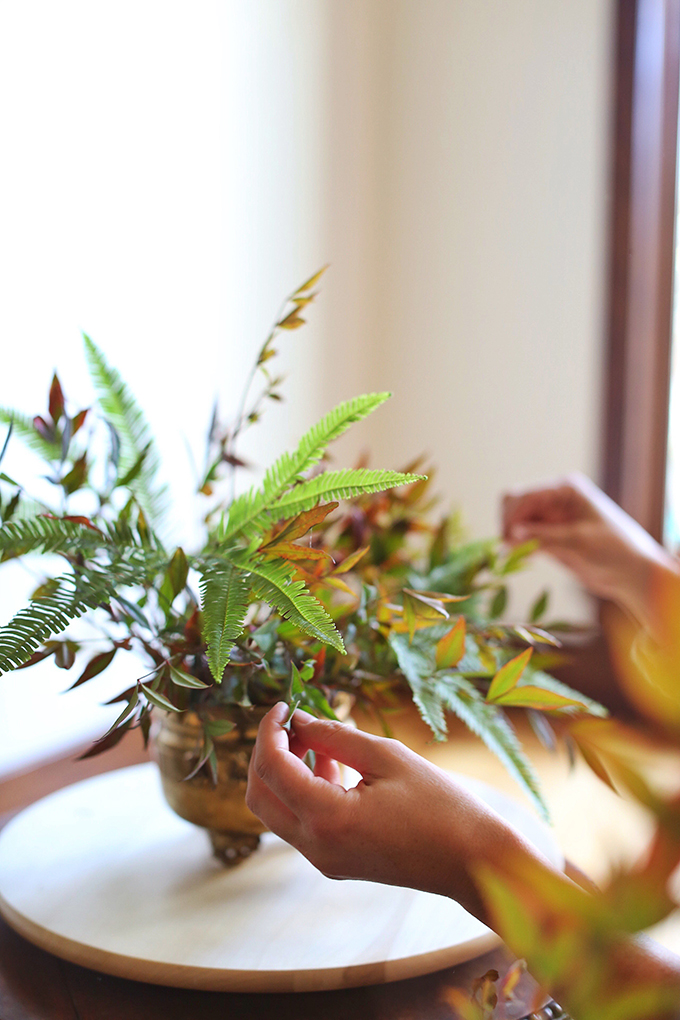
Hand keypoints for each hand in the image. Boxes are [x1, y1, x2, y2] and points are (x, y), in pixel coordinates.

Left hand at [246, 704, 554, 924]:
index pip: (273, 768)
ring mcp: (323, 860)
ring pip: (276, 811)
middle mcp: (316, 846)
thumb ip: (335, 736)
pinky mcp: (335, 862)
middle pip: (259, 795)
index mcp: (327, 819)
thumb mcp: (387, 757)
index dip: (270, 731)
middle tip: (290, 721)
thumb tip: (298, 721)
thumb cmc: (440, 805)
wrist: (473, 861)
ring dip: (284, 772)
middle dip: (266, 753)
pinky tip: (332, 767)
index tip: (284, 705)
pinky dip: (302, 791)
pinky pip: (300, 824)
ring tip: (317, 739)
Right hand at [501, 472, 678, 625]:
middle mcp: (555, 499)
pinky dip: (518, 547)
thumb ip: (543, 537)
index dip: (512, 517)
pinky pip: (524, 537)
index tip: (508, 541)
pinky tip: (522, 558)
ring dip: (511, 537)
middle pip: (515, 504)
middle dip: (509, 525)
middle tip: (509, 550)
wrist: (632, 573)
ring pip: (516, 521)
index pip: (525, 496)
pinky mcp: (550, 537)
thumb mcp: (578, 542)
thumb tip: (509, 536)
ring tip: (514, 557)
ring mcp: (551, 518)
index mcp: (565, 489)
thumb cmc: (614, 550)